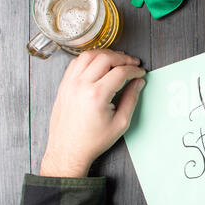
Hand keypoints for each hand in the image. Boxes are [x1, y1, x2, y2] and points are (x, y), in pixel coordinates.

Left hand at [40, 49, 145, 177]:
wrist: (68, 150)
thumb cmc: (92, 141)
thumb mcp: (120, 123)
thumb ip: (131, 99)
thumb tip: (138, 82)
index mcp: (97, 95)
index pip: (120, 71)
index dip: (134, 70)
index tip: (140, 72)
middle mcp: (81, 85)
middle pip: (105, 58)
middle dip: (123, 58)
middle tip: (132, 63)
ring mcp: (70, 83)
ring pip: (89, 55)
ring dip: (106, 54)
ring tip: (117, 60)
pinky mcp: (64, 85)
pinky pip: (76, 62)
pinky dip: (89, 58)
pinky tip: (99, 64)